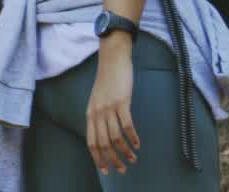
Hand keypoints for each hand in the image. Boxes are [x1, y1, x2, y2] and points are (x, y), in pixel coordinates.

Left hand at [86, 36, 139, 175]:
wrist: (112, 58)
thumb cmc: (107, 79)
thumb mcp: (97, 99)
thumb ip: (98, 115)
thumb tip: (104, 133)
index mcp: (90, 114)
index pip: (91, 142)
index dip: (98, 159)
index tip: (106, 170)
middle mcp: (97, 113)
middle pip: (103, 143)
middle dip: (112, 159)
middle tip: (122, 170)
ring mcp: (109, 107)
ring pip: (115, 137)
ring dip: (125, 151)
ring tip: (133, 159)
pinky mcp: (122, 101)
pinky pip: (127, 125)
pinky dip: (133, 137)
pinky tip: (138, 144)